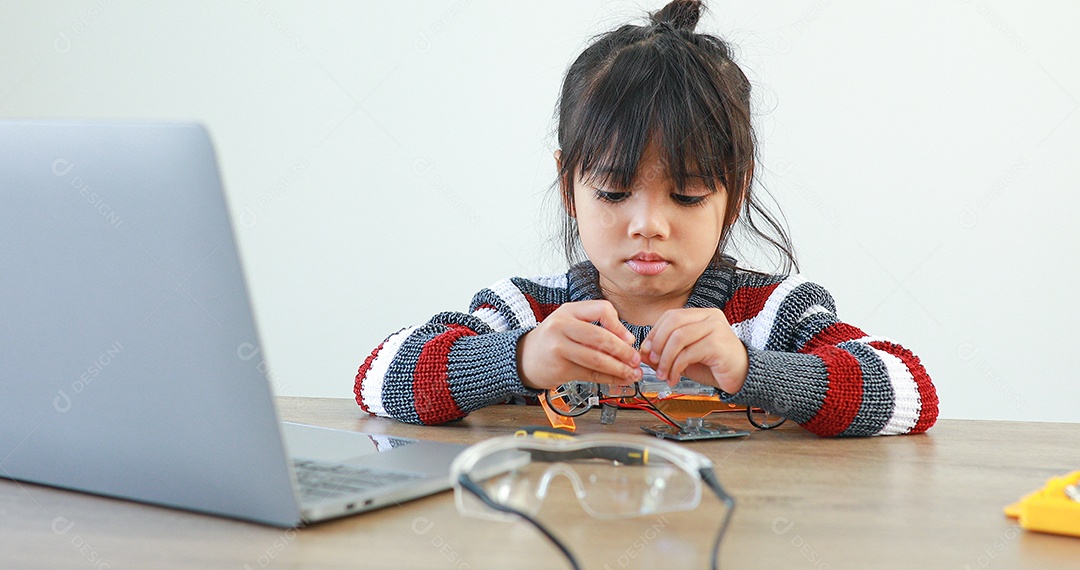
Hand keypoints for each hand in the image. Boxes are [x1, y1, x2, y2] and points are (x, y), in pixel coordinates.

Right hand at [517, 300, 641, 389]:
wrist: (524, 358)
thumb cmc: (552, 339)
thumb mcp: (570, 322)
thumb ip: (596, 325)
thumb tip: (627, 340)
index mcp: (569, 310)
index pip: (602, 309)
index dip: (619, 325)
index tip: (630, 339)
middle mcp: (562, 326)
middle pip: (601, 337)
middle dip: (623, 351)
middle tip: (636, 360)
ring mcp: (559, 348)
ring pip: (597, 359)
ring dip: (620, 368)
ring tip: (633, 373)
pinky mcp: (560, 368)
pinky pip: (590, 374)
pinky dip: (609, 378)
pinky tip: (619, 380)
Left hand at [640, 308, 747, 394]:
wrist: (742, 378)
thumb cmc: (715, 366)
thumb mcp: (685, 357)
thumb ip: (665, 352)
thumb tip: (643, 353)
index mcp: (701, 314)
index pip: (671, 316)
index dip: (655, 333)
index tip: (647, 351)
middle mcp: (710, 317)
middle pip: (673, 323)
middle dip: (658, 344)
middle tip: (652, 362)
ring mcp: (716, 328)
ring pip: (678, 338)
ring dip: (665, 359)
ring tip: (663, 374)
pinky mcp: (718, 344)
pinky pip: (688, 353)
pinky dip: (676, 368)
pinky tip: (675, 378)